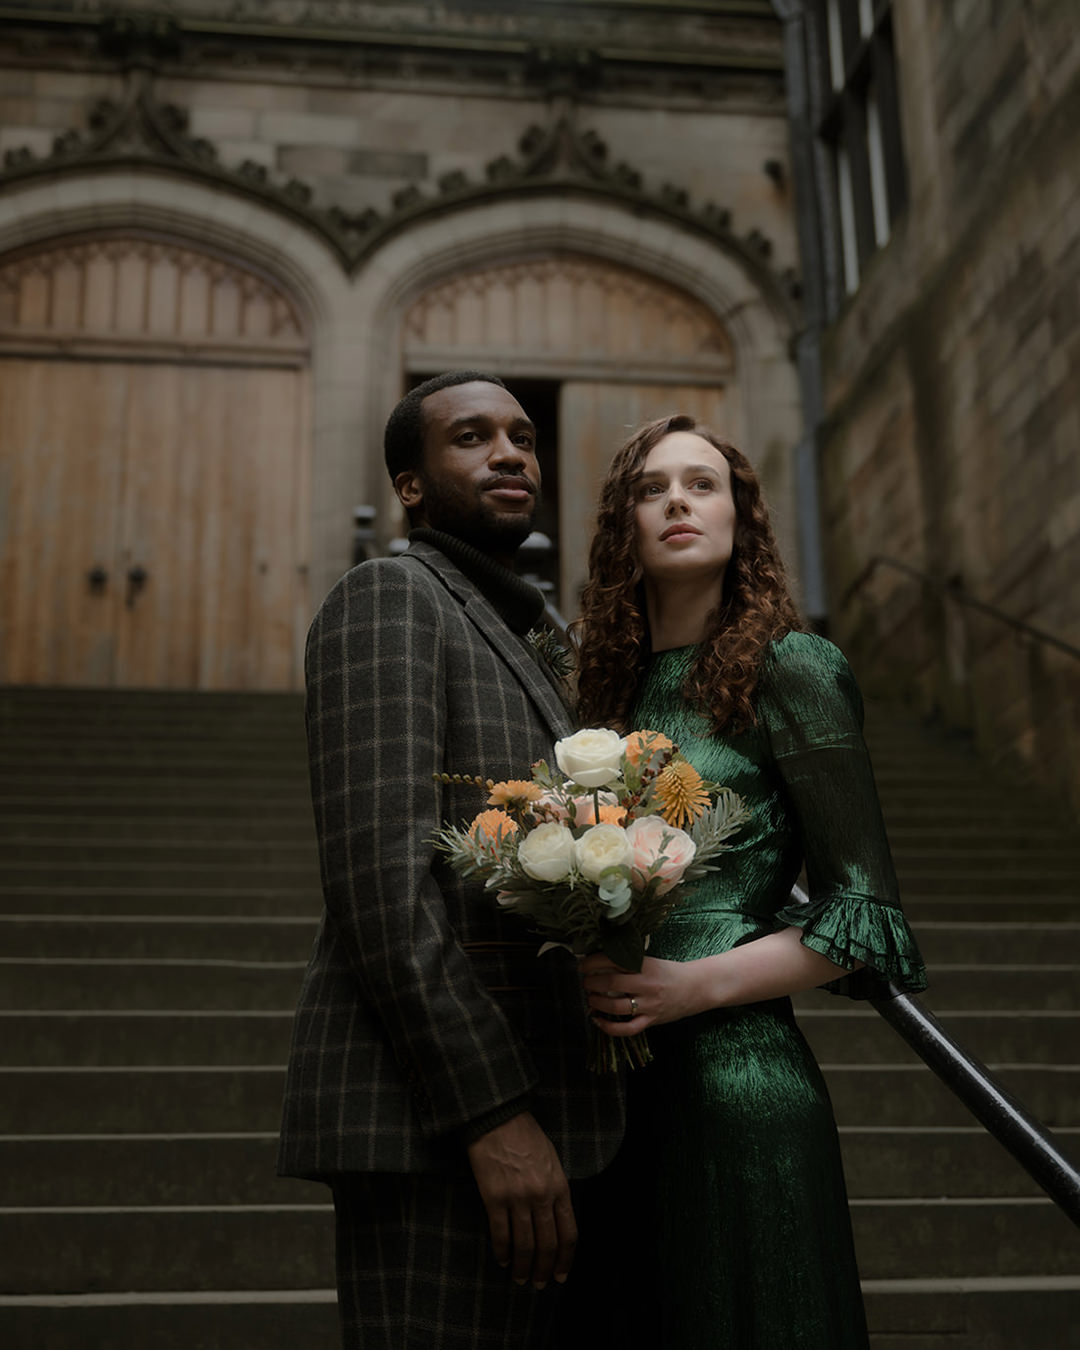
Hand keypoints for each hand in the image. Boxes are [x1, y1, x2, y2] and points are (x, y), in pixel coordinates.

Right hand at [466, 1111, 575, 1288]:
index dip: (565, 1260)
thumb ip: (556, 1191)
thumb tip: (556, 1220)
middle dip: (544, 1269)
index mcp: (560, 1187)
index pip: (569, 1234)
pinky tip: (503, 1261)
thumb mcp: (552, 1161)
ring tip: (520, 1278)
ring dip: (523, 1267)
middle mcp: (542, 1196)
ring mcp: (517, 1198)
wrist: (499, 1118)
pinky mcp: (494, 1197)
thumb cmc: (527, 1137)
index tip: (560, 1276)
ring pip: (524, 1244)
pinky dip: (503, 1252)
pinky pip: (500, 1234)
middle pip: (547, 1244)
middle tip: (538, 1284)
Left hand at [579, 953, 704, 1034]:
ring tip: (590, 998)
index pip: (612, 960)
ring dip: (596, 1002)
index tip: (582, 964)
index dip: (592, 963)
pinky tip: (597, 1020)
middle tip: (585, 982)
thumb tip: (598, 962)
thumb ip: (628, 962)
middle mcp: (646, 984)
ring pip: (615, 1007)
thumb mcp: (650, 961)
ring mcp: (649, 1005)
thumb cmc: (670, 972)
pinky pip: (627, 1029)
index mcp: (645, 965)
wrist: (697, 987)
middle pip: (610, 983)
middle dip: (591, 983)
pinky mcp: (651, 1020)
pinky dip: (609, 1027)